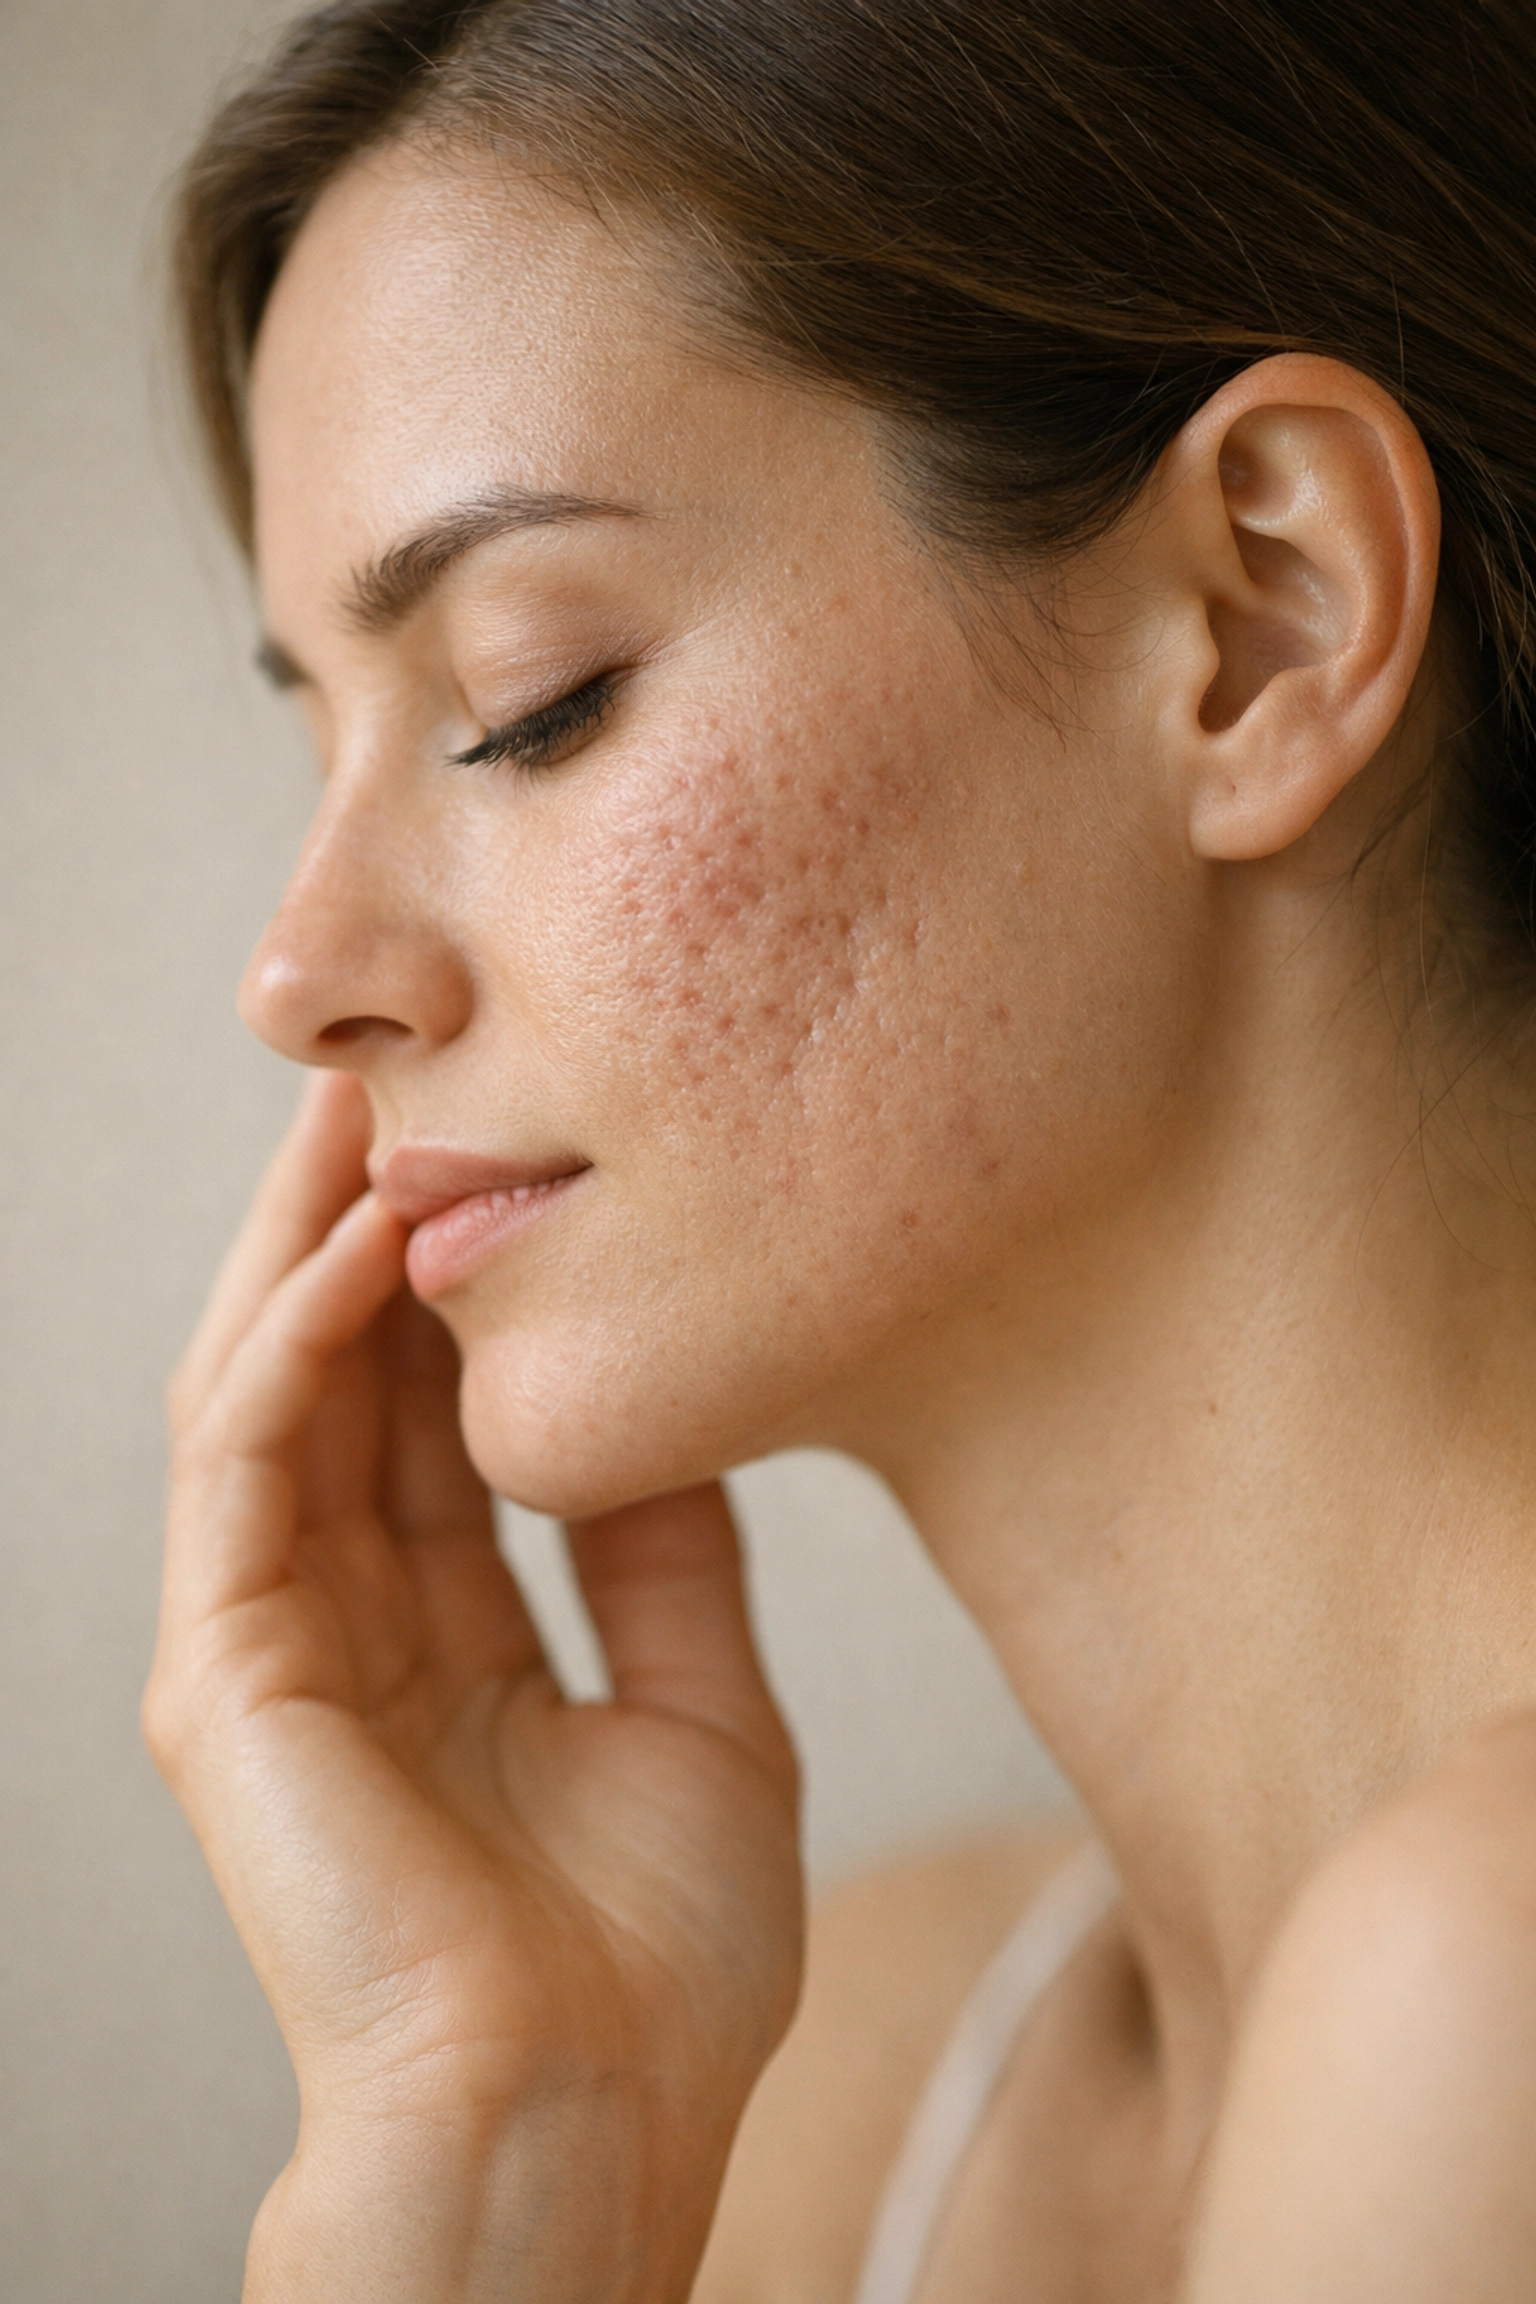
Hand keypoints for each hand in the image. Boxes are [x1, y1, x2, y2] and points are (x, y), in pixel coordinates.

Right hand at [145, 1073, 802, 2302]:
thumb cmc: (655, 1974)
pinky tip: (356, 1241)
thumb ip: (672, 1568)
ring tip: (365, 1102)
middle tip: (421, 1073)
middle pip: (344, 1380)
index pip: (438, 1421)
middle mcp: (348, 1626)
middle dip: (368, 1224)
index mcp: (451, 1643)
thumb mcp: (703, 1717)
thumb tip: (666, 1422)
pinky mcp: (225, 1671)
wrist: (588, 2127)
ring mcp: (275, 1645)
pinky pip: (244, 1462)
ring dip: (308, 1241)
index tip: (519, 1156)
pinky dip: (292, 1341)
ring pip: (271, 1387)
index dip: (466, 1290)